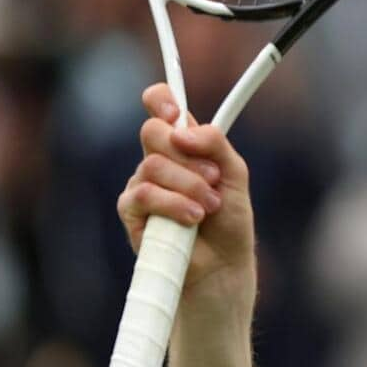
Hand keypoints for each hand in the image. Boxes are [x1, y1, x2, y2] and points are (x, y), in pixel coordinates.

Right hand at [117, 84, 256, 307]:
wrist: (224, 267)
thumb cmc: (229, 223)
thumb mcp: (234, 176)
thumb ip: (216, 145)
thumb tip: (184, 129)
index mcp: (183, 146)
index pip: (160, 108)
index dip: (161, 99)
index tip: (175, 112)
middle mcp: (159, 161)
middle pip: (153, 132)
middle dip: (188, 156)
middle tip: (213, 179)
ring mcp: (142, 185)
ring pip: (152, 165)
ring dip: (188, 186)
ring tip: (209, 207)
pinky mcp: (131, 213)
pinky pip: (143, 195)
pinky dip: (172, 204)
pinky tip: (192, 219)